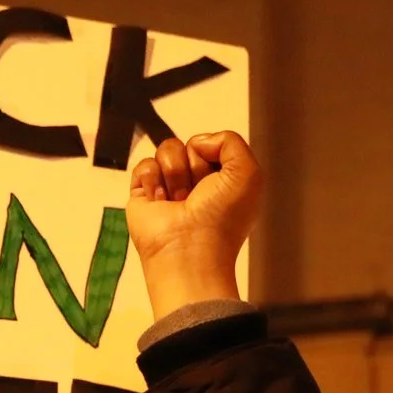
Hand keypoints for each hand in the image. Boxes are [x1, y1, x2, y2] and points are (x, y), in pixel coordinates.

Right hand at [126, 131, 259, 319]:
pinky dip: (152, 180)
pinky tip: (160, 202)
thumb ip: (231, 141)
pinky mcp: (143, 194)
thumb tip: (198, 141)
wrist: (189, 251)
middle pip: (189, 144)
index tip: (218, 181)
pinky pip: (144, 164)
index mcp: (223, 180)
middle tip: (197, 195)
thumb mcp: (248, 173)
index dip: (214, 155)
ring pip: (167, 150)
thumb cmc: (222, 220)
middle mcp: (197, 183)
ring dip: (174, 174)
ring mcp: (169, 187)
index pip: (213, 143)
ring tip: (178, 202)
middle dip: (194, 165)